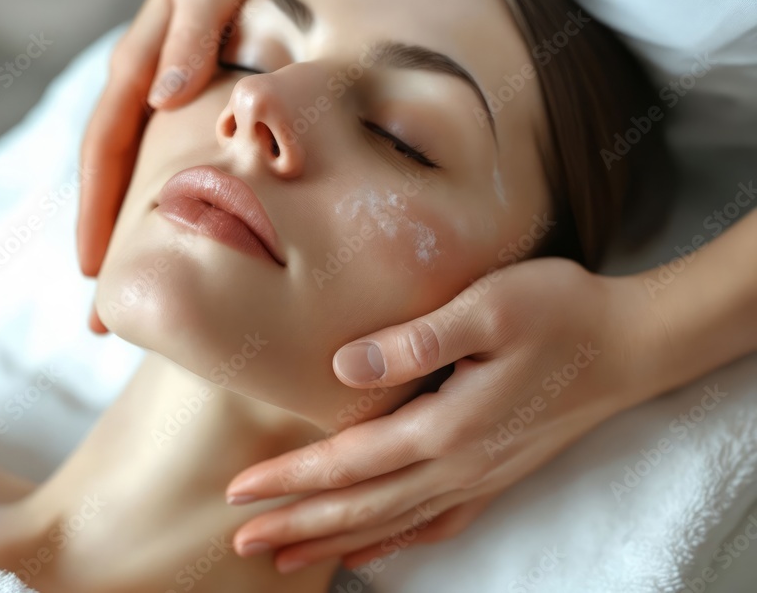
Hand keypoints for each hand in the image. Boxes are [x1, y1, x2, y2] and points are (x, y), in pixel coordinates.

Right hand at [76, 0, 287, 333]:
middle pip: (107, 182)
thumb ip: (190, 37)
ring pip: (134, 180)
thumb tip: (168, 98)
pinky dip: (159, 208)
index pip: (103, 156)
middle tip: (100, 319)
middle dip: (102, 247)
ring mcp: (160, 101)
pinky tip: (177, 241)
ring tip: (132, 296)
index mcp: (137, 74)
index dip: (96, 216)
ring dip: (128, 237)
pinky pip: (163, 165)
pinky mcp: (186, 103)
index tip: (92, 275)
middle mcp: (139, 93)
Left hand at [224, 257, 663, 572]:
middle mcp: (458, 465)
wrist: (629, 344)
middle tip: (240, 542)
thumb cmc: (558, 311)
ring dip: (333, 543)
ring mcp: (479, 477)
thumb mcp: (488, 307)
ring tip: (284, 559)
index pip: (348, 463)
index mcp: (447, 425)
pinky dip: (395, 544)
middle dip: (297, 525)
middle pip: (361, 508)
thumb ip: (416, 339)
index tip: (239, 491)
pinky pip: (436, 525)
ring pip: (392, 524)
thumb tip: (343, 367)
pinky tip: (370, 553)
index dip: (290, 479)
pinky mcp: (496, 475)